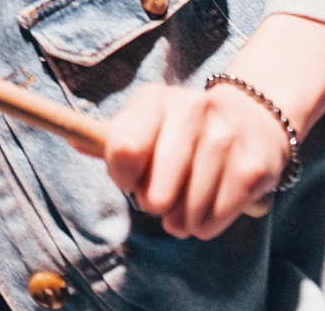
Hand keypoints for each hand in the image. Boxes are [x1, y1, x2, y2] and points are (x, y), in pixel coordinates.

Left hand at [104, 82, 288, 238]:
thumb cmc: (181, 130)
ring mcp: (226, 137)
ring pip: (187, 210)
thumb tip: (71, 138)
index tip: (128, 180)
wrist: (252, 118)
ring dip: (180, 221)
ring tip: (182, 209)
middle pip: (156, 190)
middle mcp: (192, 109)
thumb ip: (109, 138)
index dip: (121, 175)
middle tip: (157, 201)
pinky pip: (216, 218)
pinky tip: (206, 210)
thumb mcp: (145, 123)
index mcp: (154, 99)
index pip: (124, 147)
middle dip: (152, 204)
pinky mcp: (253, 166)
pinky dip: (206, 225)